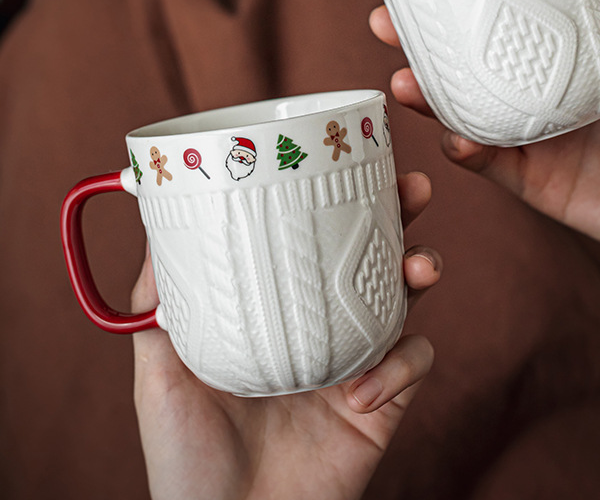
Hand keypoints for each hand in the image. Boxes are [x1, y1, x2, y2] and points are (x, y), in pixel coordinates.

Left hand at [132, 172, 440, 499]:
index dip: (340, 201)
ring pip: (407, 298)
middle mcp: (324, 327)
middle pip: (373, 255)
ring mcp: (357, 360)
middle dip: (401, 216)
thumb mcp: (160, 372)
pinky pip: (414, 366)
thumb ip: (160, 306)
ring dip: (422, 272)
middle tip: (415, 189)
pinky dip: (399, 368)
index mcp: (281, 311)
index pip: (316, 241)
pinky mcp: (383, 403)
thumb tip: (157, 230)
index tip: (351, 163)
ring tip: (417, 270)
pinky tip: (362, 392)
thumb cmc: (187, 457)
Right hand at [371, 0, 599, 292]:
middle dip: (424, 45)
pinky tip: (453, 136)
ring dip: (430, 98)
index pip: (514, 23)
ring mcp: (539, 141)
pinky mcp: (538, 185)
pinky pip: (490, 166)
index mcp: (578, 61)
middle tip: (388, 23)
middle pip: (473, 67)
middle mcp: (549, 98)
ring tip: (406, 80)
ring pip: (468, 114)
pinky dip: (466, 150)